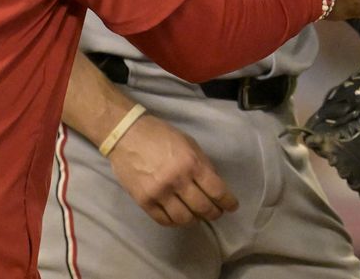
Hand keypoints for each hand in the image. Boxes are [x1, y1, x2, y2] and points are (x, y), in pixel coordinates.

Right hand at [106, 112, 236, 226]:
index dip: (228, 202)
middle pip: (202, 207)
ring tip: (198, 217)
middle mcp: (177, 180)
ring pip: (184, 218)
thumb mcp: (189, 144)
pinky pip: (164, 220)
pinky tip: (180, 218)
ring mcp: (159, 193)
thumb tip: (214, 185)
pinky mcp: (144, 201)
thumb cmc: (161, 136)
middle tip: (216, 213)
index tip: (232, 206)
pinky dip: (175, 222)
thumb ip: (202, 165)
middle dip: (214, 213)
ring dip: (195, 220)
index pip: (216, 190)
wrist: (127, 135)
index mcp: (192, 163)